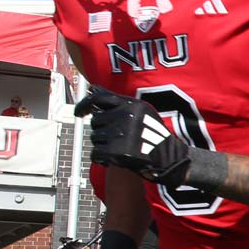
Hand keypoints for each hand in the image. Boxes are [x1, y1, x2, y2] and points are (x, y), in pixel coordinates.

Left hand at [75, 89, 197, 186]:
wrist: (170, 160)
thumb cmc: (154, 137)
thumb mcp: (142, 113)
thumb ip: (118, 102)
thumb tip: (91, 88)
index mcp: (132, 105)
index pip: (100, 98)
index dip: (85, 104)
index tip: (79, 112)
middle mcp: (126, 116)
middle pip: (96, 121)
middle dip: (102, 131)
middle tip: (117, 139)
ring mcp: (122, 134)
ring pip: (95, 138)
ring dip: (103, 145)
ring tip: (120, 148)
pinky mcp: (118, 152)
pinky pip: (96, 154)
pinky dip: (101, 159)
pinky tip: (113, 160)